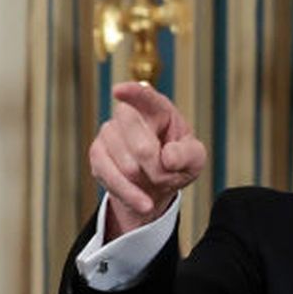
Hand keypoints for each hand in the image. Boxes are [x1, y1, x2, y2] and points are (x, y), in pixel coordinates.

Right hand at [88, 82, 207, 238]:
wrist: (155, 186)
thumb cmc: (176, 163)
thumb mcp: (194, 159)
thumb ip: (188, 155)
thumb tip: (168, 157)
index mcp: (157, 109)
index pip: (144, 96)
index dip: (132, 93)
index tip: (119, 91)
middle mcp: (128, 115)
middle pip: (136, 137)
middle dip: (154, 162)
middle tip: (167, 173)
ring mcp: (109, 134)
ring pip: (125, 161)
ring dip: (145, 180)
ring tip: (157, 183)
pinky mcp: (97, 156)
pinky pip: (110, 176)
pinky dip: (130, 194)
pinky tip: (143, 202)